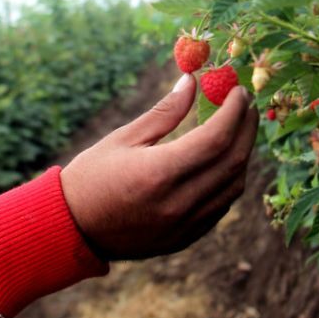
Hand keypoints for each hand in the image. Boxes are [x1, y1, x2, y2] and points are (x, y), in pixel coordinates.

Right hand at [61, 73, 258, 260]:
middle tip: (247, 105)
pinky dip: (231, 179)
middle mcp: (178, 202)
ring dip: (243, 154)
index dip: (234, 111)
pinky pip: (222, 205)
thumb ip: (165, 111)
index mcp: (159, 173)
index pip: (216, 138)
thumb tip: (192, 80)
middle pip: (233, 161)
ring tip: (239, 129)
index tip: (238, 91)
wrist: (71, 231)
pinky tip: (225, 159)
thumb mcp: (123, 138)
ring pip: (234, 185)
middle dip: (247, 128)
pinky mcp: (187, 237)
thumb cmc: (91, 177)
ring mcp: (185, 225)